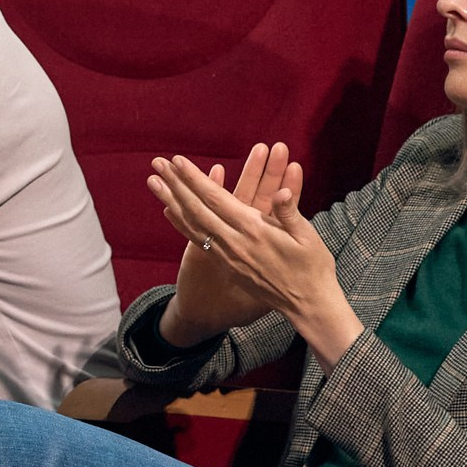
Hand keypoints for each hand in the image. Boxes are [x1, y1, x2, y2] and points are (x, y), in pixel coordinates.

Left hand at [151, 144, 293, 342]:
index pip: (215, 199)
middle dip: (175, 184)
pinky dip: (182, 224)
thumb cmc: (312, 267)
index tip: (177, 160)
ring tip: (154, 183)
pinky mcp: (226, 265)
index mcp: (252, 230)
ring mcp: (226, 255)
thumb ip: (290, 212)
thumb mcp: (307, 237)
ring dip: (171, 201)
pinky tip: (170, 212)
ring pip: (191, 224)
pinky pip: (197, 240)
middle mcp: (233, 242)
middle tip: (156, 164)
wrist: (306, 305)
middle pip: (195, 209)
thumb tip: (281, 191)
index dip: (194, 178)